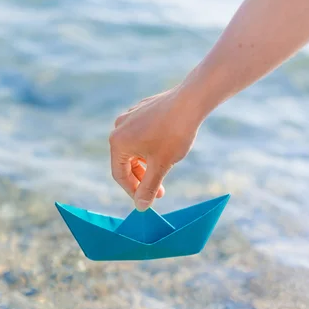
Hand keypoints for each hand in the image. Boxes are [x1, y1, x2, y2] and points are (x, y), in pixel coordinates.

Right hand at [109, 86, 203, 210]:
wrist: (191, 101)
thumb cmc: (174, 134)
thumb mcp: (161, 166)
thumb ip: (148, 188)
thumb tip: (140, 207)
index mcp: (118, 142)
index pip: (119, 175)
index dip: (133, 191)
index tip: (147, 200)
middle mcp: (118, 128)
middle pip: (126, 162)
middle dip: (143, 177)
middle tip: (159, 190)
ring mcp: (129, 117)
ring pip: (134, 148)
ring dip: (147, 163)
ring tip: (165, 168)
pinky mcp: (141, 110)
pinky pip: (141, 135)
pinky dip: (150, 147)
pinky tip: (167, 149)